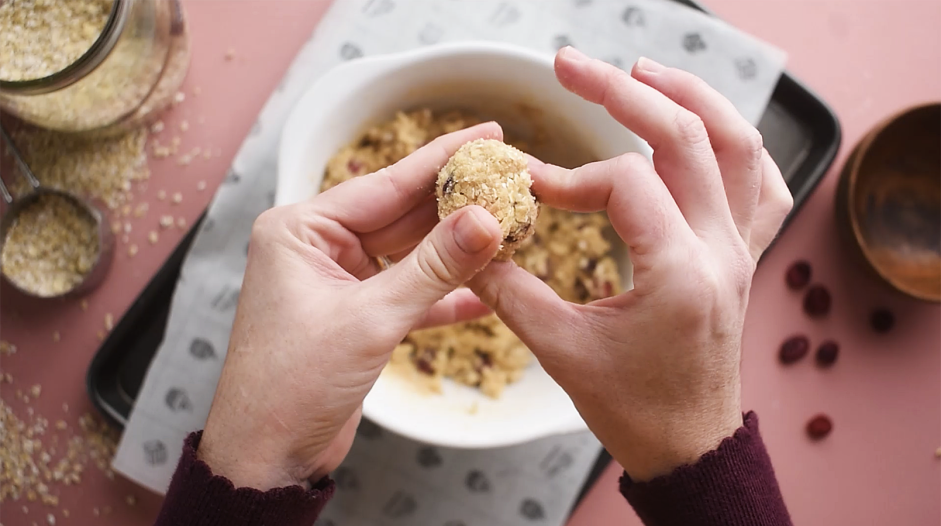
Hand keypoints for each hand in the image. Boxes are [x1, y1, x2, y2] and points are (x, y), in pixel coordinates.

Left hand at [197, 124, 504, 489]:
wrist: (267, 457)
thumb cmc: (289, 386)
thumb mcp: (369, 320)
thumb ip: (432, 269)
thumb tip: (484, 219)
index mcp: (301, 230)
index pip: (386, 183)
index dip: (442, 159)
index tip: (487, 135)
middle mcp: (318, 248)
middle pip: (402, 214)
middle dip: (456, 203)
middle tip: (509, 180)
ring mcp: (339, 282)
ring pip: (411, 254)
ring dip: (457, 250)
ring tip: (509, 227)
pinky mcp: (357, 316)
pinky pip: (410, 293)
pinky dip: (445, 295)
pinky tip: (488, 290)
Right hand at [469, 48, 792, 480]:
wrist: (688, 446)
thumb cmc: (631, 408)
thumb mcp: (560, 349)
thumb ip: (508, 288)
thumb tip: (469, 237)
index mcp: (680, 272)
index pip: (625, 180)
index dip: (567, 175)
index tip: (526, 188)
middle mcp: (722, 250)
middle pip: (686, 137)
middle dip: (621, 91)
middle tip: (568, 64)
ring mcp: (741, 250)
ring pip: (738, 145)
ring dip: (690, 98)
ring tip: (640, 70)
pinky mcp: (742, 256)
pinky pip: (761, 183)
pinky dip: (736, 143)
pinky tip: (703, 126)